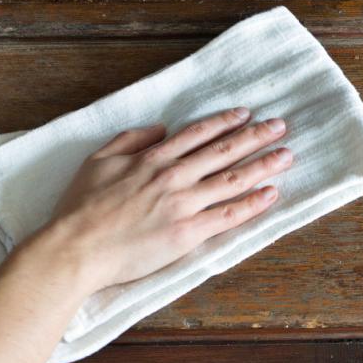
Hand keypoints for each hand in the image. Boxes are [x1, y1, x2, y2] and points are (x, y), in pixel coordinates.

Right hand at [20, 106, 293, 293]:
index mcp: (152, 158)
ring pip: (232, 179)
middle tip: (280, 127)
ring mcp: (183, 204)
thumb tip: (160, 128)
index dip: (224, 122)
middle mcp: (173, 176)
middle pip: (223, 151)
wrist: (76, 248)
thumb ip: (130, 139)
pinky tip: (271, 193)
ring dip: (262, 165)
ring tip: (286, 156)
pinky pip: (227, 215)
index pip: (198, 134)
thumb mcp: (98, 160)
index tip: (245, 114)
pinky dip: (252, 203)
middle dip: (255, 137)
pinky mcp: (187, 233)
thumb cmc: (80, 207)